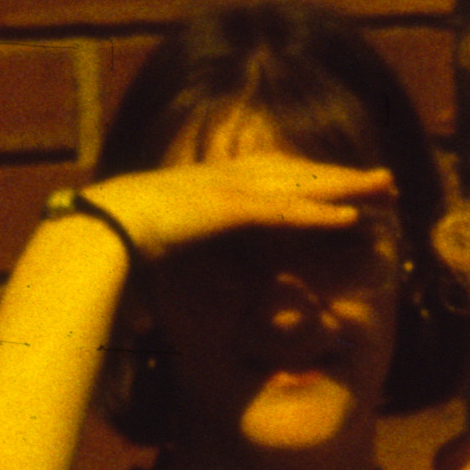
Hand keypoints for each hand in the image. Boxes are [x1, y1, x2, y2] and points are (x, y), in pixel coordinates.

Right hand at [78, 153, 391, 261]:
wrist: (83, 238)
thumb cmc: (107, 253)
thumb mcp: (150, 253)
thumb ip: (169, 260)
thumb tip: (163, 296)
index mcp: (205, 186)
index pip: (268, 178)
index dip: (308, 181)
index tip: (339, 186)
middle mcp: (219, 179)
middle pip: (294, 173)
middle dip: (341, 176)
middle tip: (384, 179)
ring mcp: (223, 189)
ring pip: (298, 186)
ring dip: (345, 187)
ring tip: (386, 188)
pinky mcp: (225, 207)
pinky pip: (282, 212)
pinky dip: (318, 214)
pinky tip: (351, 218)